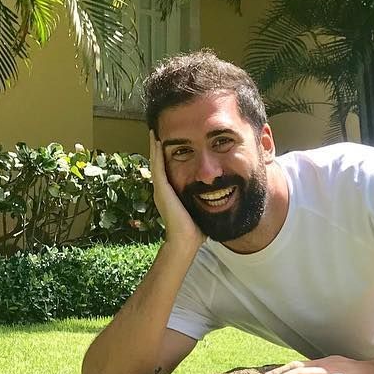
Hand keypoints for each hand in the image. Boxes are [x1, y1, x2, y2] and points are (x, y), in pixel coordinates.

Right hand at [148, 132, 203, 251]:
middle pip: (160, 163)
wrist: (186, 241)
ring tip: (155, 131)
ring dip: (156, 146)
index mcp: (171, 193)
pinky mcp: (161, 189)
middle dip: (160, 149)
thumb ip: (204, 200)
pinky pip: (158, 166)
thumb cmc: (196, 230)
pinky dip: (157, 153)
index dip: (170, 156)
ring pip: (156, 162)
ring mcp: (160, 189)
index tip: (174, 144)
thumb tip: (218, 197)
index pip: (169, 170)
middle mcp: (163, 189)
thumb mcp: (201, 208)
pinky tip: (157, 140)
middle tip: (159, 132)